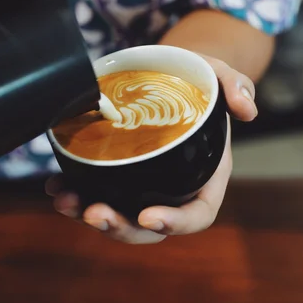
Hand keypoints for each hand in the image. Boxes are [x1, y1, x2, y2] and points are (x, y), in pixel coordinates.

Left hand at [45, 54, 257, 243]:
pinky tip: (55, 185)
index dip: (175, 222)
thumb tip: (248, 110)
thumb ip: (237, 87)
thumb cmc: (199, 83)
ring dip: (88, 214)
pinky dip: (75, 192)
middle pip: (149, 226)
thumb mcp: (221, 76)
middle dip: (120, 226)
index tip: (148, 215)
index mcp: (204, 177)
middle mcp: (172, 189)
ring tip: (64, 200)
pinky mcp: (119, 173)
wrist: (173, 77)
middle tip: (94, 212)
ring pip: (118, 214)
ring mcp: (143, 184)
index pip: (197, 214)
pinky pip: (98, 191)